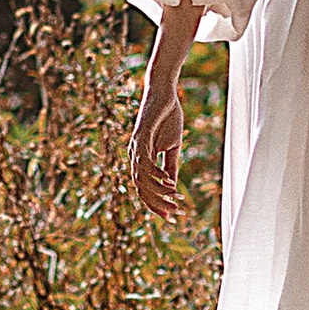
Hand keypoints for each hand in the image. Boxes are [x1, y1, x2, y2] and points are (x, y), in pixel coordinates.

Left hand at [130, 77, 185, 216]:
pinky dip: (156, 173)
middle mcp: (135, 155)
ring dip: (158, 191)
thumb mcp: (171, 147)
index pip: (144, 187)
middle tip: (172, 213)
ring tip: (173, 199)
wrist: (164, 93)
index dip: (155, 203)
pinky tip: (168, 181)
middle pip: (141, 187)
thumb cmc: (167, 118)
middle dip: (156, 202)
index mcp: (141, 158)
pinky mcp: (141, 136)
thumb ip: (170, 166)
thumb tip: (172, 186)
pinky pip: (145, 160)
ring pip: (142, 177)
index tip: (169, 216)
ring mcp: (136, 146)